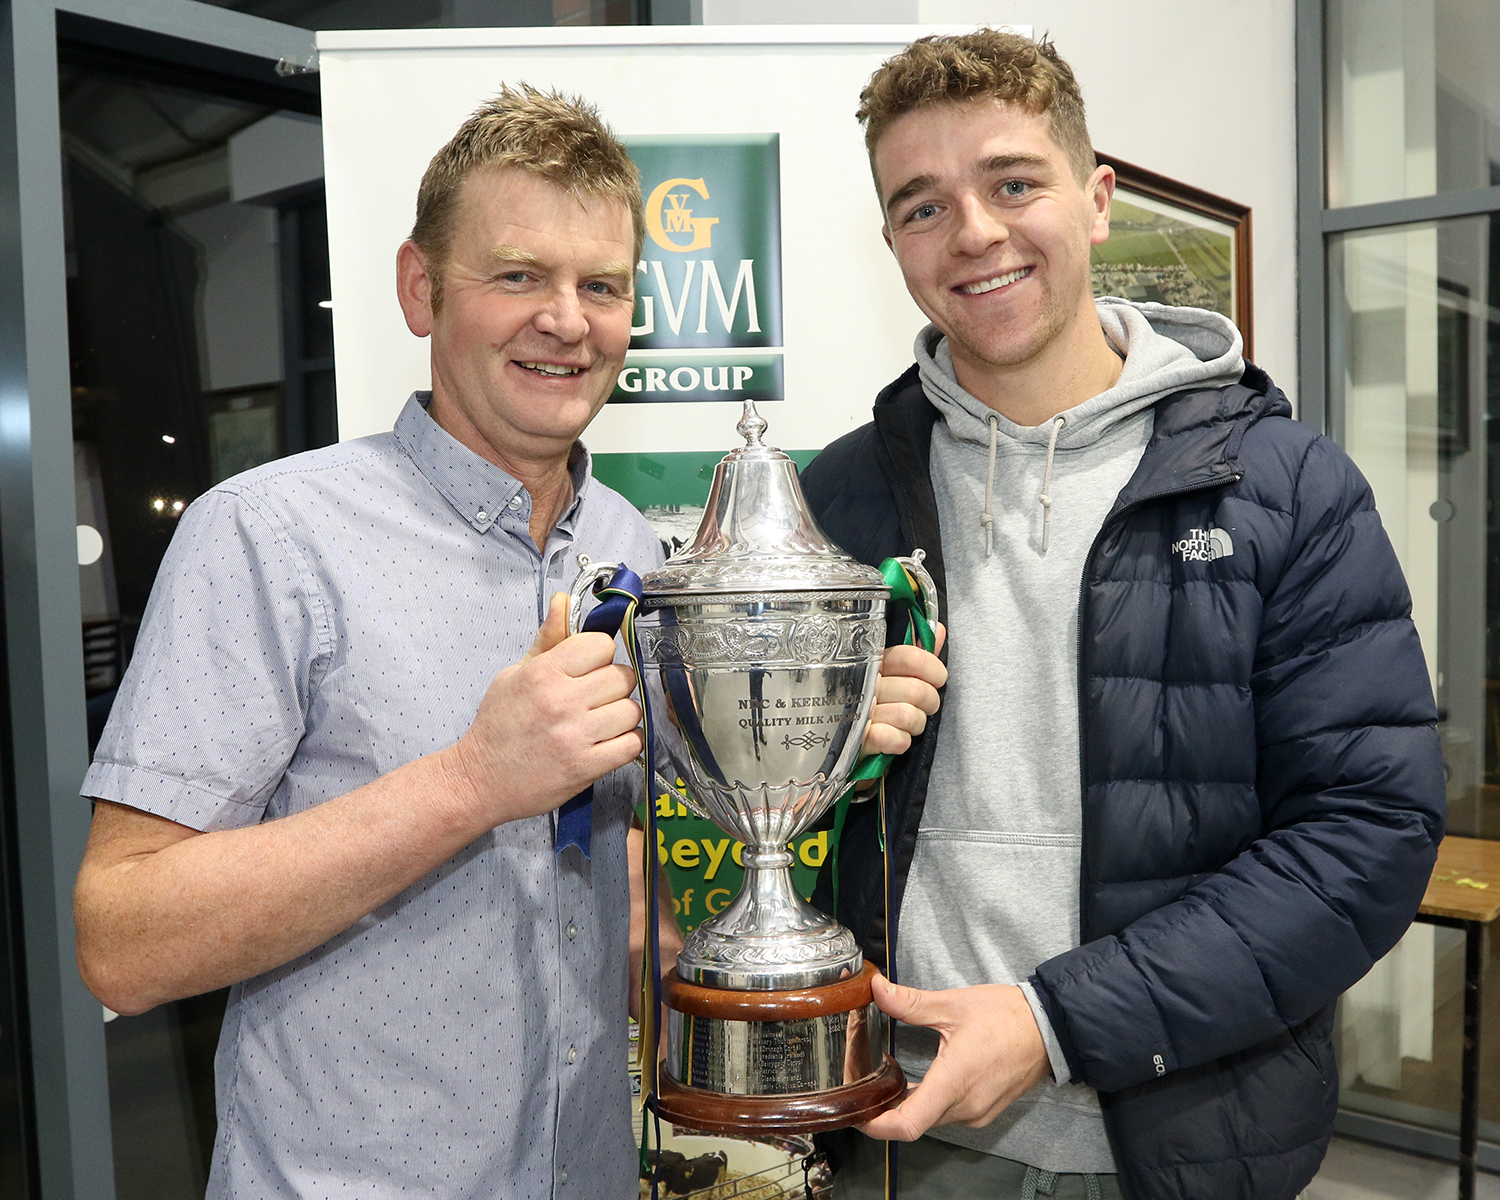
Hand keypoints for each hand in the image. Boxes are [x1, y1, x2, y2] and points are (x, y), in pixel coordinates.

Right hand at [443, 593, 642, 826]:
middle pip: (622, 676)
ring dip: (622, 715)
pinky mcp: (585, 767)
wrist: (479, 780)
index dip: (599, 654)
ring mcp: (575, 736)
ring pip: (631, 710)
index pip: (601, 645)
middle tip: (598, 695)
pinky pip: (632, 745)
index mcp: (543, 673)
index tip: (590, 666)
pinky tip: (610, 740)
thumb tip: (563, 601)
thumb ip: (547, 640)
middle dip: (614, 683)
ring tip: (603, 719)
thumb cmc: (497, 726)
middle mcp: (562, 702)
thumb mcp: (515, 674)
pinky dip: (627, 742)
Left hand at [858, 974, 1048, 1141]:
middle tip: (867, 1084)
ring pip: (930, 1118)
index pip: (908, 1124)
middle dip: (886, 1107)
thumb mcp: (952, 1004)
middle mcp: (966, 1106)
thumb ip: (910, 1002)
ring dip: (908, 1104)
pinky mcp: (985, 1111)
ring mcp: (977, 1112)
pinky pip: (948, 1114)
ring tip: (889, 1078)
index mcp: (954, 1082)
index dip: (876, 1125)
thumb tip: (878, 990)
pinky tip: (920, 1080)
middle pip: (913, 1122)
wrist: (1049, 1028)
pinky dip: (929, 1102)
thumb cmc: (1006, 1016)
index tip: (858, 1113)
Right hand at [860, 623, 946, 757]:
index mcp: (874, 663)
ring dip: (915, 725)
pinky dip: (900, 742)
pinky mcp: (857, 740)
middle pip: (918, 690)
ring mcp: (858, 711)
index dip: (934, 669)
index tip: (937, 678)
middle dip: (930, 703)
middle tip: (923, 707)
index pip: (912, 657)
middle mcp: (864, 683)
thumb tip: (938, 630)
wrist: (844, 744)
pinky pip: (896, 740)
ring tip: (904, 725)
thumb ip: (918, 655)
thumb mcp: (896, 675)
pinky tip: (892, 739)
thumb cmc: (876, 706)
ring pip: (909, 716)